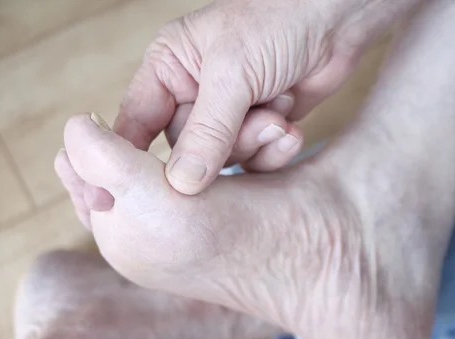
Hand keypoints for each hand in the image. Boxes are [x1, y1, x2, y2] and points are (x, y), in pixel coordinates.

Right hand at [86, 0, 420, 205]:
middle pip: (184, 153)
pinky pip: (252, 163)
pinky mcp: (257, 131)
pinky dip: (273, 151)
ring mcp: (226, 116)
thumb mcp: (233, 73)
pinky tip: (289, 126)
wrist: (339, 20)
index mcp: (168, 68)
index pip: (133, 124)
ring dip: (254, 143)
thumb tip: (179, 186)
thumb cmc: (280, 22)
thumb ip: (206, 132)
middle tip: (256, 120)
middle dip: (223, 145)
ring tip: (277, 112)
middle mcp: (192, 95)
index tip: (116, 201)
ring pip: (221, 161)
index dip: (123, 162)